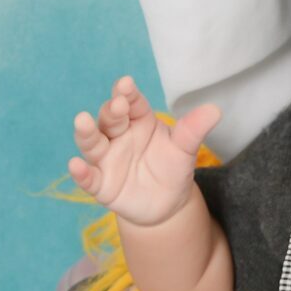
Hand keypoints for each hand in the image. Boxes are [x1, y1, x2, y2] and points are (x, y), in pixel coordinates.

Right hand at [67, 76, 221, 227]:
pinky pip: (88, 177)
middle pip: (110, 119)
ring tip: (82, 120)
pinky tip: (75, 165)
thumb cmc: (172, 168)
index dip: (127, 93)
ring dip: (86, 132)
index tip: (126, 84)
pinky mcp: (100, 184)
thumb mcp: (185, 150)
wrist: (167, 205)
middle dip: (111, 111)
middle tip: (117, 105)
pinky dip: (80, 172)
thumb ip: (193, 130)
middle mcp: (118, 135)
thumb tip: (215, 110)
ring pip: (92, 143)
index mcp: (139, 120)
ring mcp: (106, 159)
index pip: (132, 102)